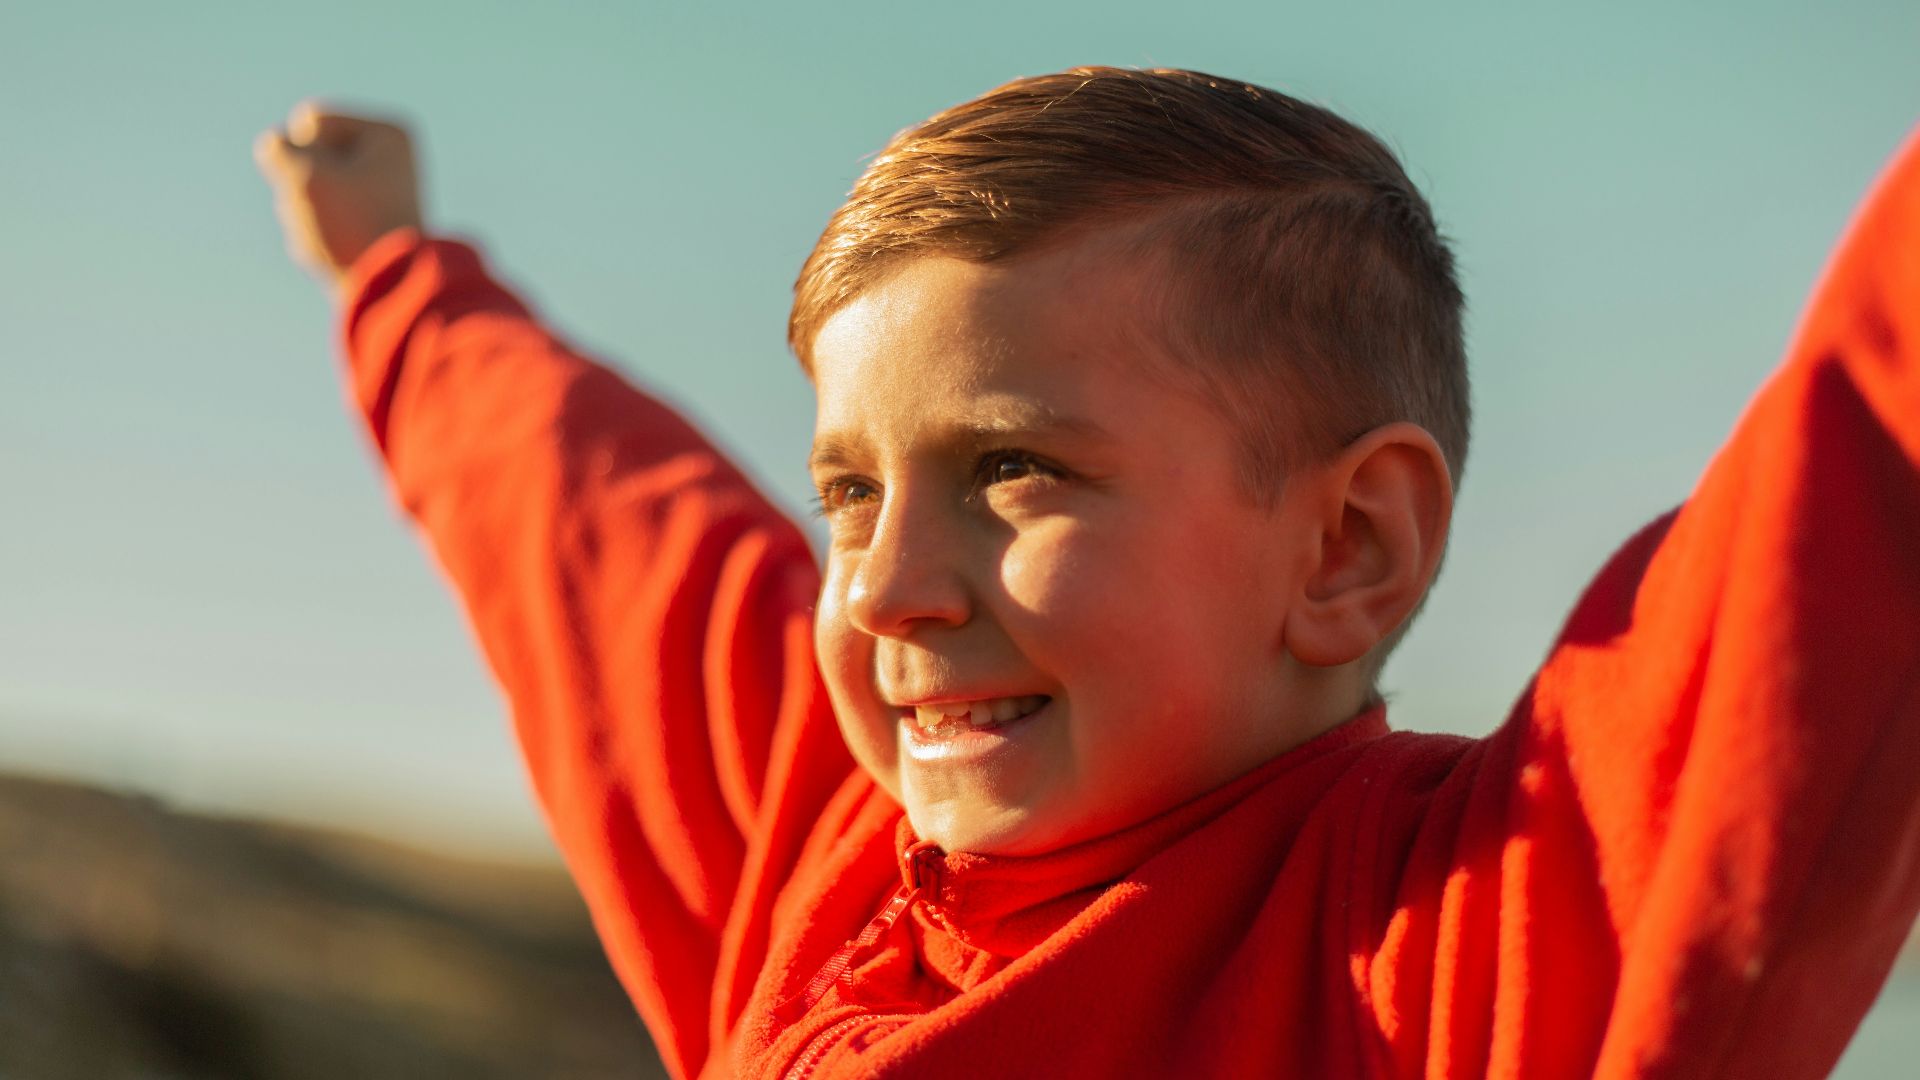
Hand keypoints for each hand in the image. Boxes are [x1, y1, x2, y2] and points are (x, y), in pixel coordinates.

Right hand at [254, 100, 422, 289]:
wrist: (389, 289)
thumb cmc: (354, 227)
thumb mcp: (307, 177)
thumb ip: (279, 150)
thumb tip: (276, 147)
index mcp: (387, 135)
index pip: (312, 120)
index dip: (304, 152)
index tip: (334, 185)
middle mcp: (387, 159)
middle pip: (310, 154)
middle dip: (304, 186)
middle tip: (335, 217)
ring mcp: (376, 192)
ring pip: (309, 187)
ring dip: (303, 211)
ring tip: (334, 236)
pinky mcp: (363, 222)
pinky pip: (318, 216)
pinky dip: (314, 233)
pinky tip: (332, 251)